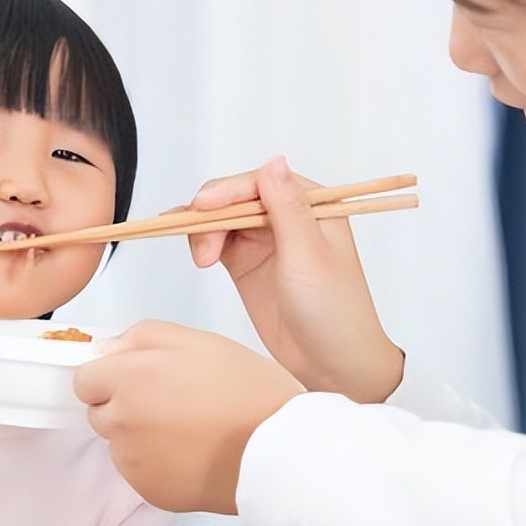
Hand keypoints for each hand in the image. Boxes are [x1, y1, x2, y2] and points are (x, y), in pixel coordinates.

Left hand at [75, 320, 302, 513]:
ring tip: (187, 427)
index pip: (84, 379)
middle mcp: (123, 421)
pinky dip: (156, 463)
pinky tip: (190, 452)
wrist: (278, 450)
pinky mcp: (149, 490)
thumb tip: (109, 348)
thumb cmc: (248, 393)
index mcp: (131, 378)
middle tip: (170, 400)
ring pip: (118, 443)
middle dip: (123, 404)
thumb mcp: (198, 340)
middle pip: (98, 411)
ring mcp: (133, 460)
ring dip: (139, 435)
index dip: (110, 375)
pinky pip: (138, 471)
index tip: (134, 377)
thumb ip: (143, 336)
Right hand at [187, 156, 403, 402]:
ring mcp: (264, 239)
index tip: (201, 208)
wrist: (333, 363)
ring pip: (220, 217)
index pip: (259, 182)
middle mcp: (286, 216)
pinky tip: (191, 251)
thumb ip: (287, 209)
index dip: (226, 191)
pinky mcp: (245, 262)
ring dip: (202, 231)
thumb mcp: (308, 256)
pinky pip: (215, 240)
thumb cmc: (334, 311)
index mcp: (311, 205)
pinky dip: (198, 241)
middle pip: (233, 197)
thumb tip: (273, 162)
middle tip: (203, 251)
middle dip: (211, 216)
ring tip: (203, 263)